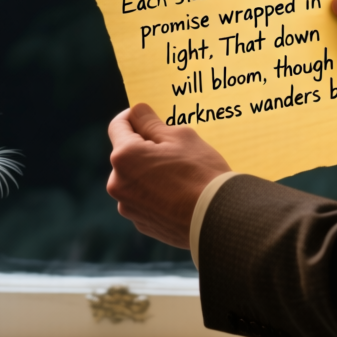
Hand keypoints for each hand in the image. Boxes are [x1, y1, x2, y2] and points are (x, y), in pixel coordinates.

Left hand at [106, 103, 231, 248]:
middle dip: (145, 147)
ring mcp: (128, 207)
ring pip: (135, 178)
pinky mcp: (141, 224)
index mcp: (124, 157)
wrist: (218, 219)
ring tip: (180, 175)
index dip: (134, 116)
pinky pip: (144, 199)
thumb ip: (151, 122)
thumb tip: (137, 112)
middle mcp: (118, 184)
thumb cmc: (200, 172)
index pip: (118, 125)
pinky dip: (156, 193)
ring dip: (150, 171)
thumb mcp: (179, 136)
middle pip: (127, 154)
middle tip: (174, 149)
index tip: (149, 117)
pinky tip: (180, 194)